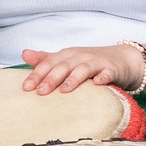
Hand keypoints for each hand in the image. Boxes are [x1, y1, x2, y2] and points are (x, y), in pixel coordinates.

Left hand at [20, 43, 142, 94]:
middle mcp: (79, 57)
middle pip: (63, 66)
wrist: (121, 59)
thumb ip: (46, 59)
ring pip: (83, 69)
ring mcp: (96, 62)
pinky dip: (103, 78)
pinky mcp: (112, 69)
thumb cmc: (89, 63)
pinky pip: (107, 73)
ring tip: (64, 91)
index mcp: (66, 56)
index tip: (26, 88)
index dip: (37, 74)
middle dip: (51, 79)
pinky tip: (98, 83)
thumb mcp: (66, 60)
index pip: (48, 63)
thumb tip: (24, 53)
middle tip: (40, 92)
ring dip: (74, 79)